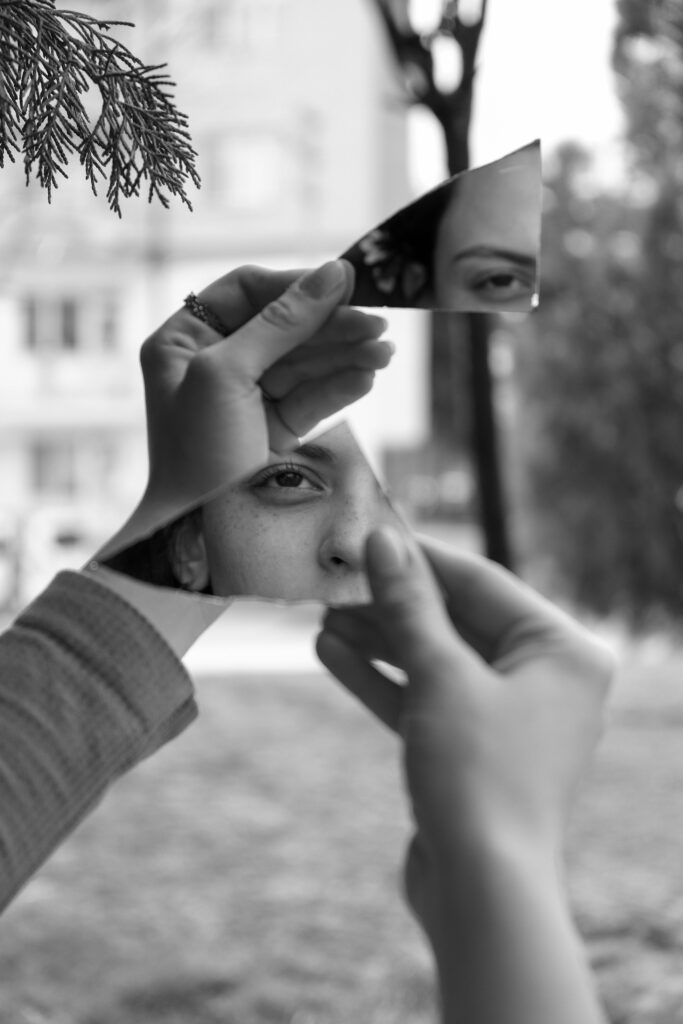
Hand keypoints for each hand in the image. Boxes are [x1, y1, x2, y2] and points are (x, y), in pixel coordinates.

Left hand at [97, 261, 391, 559]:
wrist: (198, 539)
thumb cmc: (197, 455)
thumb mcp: (227, 376)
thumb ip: (281, 323)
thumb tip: (333, 274)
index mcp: (183, 343)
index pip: (247, 293)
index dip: (296, 287)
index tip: (344, 285)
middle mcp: (213, 366)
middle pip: (284, 328)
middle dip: (332, 326)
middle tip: (380, 324)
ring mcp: (247, 400)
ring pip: (305, 364)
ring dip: (347, 355)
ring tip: (386, 351)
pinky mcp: (274, 432)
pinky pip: (313, 398)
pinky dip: (342, 386)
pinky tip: (369, 374)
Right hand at [317, 527, 614, 941]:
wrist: (481, 892)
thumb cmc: (478, 776)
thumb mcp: (440, 676)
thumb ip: (409, 606)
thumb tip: (382, 542)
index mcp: (563, 651)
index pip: (482, 582)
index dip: (421, 557)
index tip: (369, 533)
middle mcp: (545, 679)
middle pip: (456, 620)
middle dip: (392, 603)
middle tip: (336, 577)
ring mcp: (508, 716)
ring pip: (436, 660)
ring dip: (380, 639)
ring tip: (323, 614)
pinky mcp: (473, 749)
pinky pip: (427, 698)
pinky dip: (384, 679)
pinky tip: (332, 652)